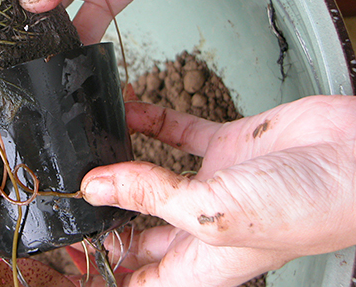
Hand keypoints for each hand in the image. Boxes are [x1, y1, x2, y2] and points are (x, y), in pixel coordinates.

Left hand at [81, 95, 355, 285]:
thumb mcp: (213, 211)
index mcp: (201, 262)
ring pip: (153, 175)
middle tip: (70, 192)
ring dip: (122, 161)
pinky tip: (125, 109)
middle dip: (106, 213)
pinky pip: (177, 132)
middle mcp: (204, 225)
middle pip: (140, 227)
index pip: (140, 277)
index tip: (72, 246)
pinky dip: (150, 120)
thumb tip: (95, 187)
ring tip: (88, 148)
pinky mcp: (227, 145)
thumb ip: (150, 196)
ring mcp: (214, 182)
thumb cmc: (308, 206)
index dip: (106, 267)